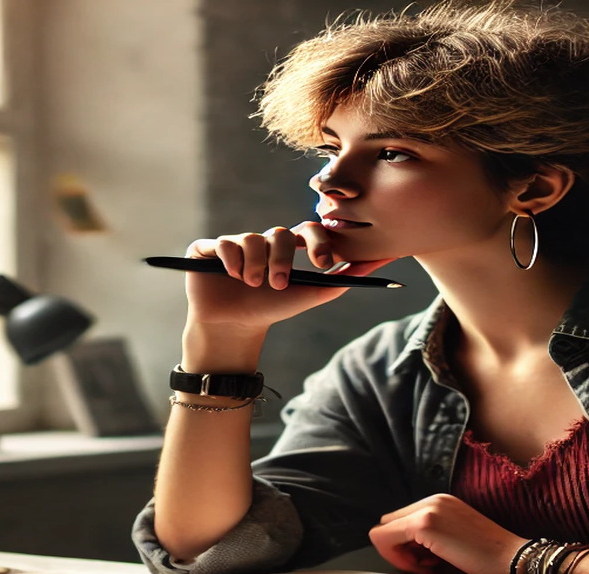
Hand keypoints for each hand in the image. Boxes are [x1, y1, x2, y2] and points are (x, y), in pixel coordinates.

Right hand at [182, 222, 394, 331]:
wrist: (234, 328)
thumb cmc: (272, 309)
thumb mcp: (312, 295)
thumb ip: (342, 278)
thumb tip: (378, 262)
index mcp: (289, 248)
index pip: (308, 230)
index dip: (318, 242)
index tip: (322, 264)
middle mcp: (264, 241)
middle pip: (281, 235)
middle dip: (283, 260)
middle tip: (279, 284)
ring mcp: (237, 242)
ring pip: (253, 239)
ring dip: (256, 265)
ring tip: (253, 285)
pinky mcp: (209, 248)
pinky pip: (224, 242)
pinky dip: (232, 259)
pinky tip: (233, 275)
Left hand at [368, 494, 524, 573]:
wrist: (513, 560)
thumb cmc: (488, 558)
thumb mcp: (454, 539)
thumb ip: (429, 537)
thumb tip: (399, 549)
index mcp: (440, 502)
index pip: (399, 522)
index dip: (405, 546)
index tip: (427, 561)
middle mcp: (432, 500)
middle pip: (387, 525)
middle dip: (399, 549)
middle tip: (427, 564)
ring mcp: (428, 509)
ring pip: (383, 533)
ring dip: (401, 555)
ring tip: (433, 565)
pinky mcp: (425, 524)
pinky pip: (385, 540)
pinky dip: (400, 559)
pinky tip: (430, 567)